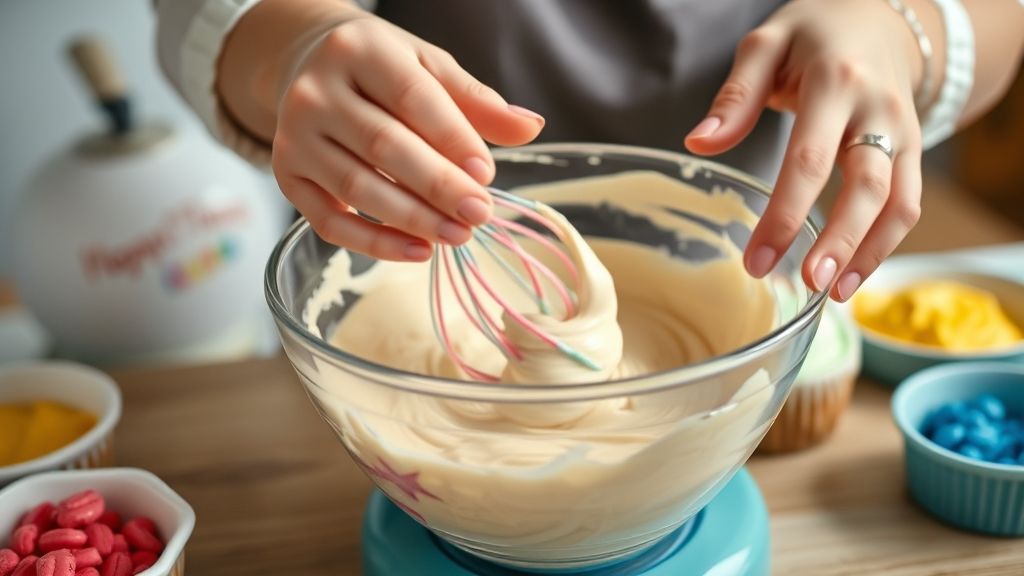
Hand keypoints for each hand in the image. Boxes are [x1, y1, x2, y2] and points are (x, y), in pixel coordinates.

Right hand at [271, 14, 544, 260]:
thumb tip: (531, 127)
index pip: (411, 97)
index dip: (452, 139)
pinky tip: (417, 251)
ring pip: (356, 188)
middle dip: (437, 187)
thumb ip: (477, 101)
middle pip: (383, 147)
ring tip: (457, 236)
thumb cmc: (381, 70)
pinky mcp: (286, 175)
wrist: (307, 66)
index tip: (486, 175)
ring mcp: (294, 136)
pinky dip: (374, 243)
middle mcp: (315, 91)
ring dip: (412, 220)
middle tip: (479, 215)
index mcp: (359, 49)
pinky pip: (329, 221)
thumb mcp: (429, 67)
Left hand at [686, 0, 925, 301]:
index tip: (756, 261)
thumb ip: (735, 97)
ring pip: (899, 202)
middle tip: (807, 284)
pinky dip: (885, 245)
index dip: (784, 215)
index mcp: (835, 82)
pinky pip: (908, 204)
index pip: (808, 159)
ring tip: (834, 295)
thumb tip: (699, 144)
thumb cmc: (813, 34)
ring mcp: (903, 132)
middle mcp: (877, 110)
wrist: (880, 18)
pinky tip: (852, 277)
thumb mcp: (766, 45)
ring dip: (870, 253)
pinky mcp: (914, 150)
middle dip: (839, 241)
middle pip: (866, 186)